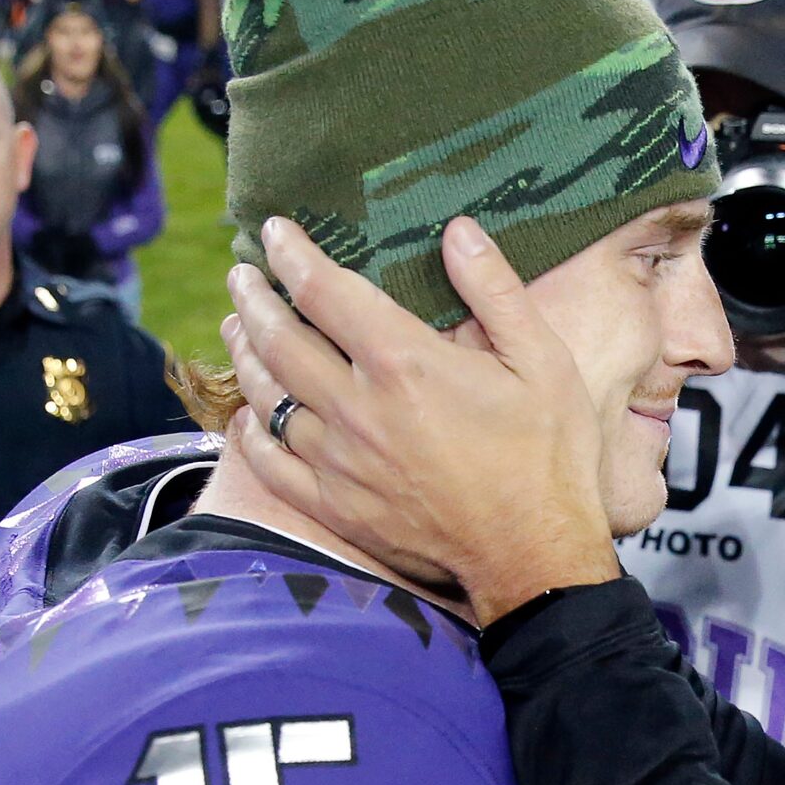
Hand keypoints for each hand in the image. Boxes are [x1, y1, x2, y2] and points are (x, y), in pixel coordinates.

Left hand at [222, 216, 621, 622]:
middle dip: (254, 297)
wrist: (533, 554)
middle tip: (242, 275)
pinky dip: (250, 433)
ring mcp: (339, 461)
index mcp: (403, 363)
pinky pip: (270, 464)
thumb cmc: (546, 456)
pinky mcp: (336, 506)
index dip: (291, 254)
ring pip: (267, 396)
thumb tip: (458, 230)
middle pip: (279, 338)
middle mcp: (357, 407)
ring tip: (237, 326)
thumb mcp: (543, 361)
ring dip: (244, 354)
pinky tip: (247, 416)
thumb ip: (496, 290)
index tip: (274, 231)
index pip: (323, 291)